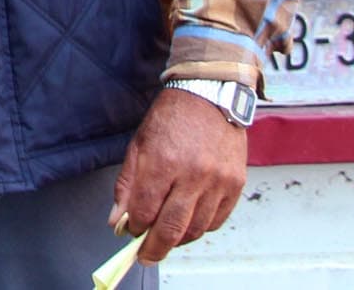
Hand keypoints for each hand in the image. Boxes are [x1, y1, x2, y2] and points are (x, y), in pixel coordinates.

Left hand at [107, 86, 246, 264]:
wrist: (210, 95)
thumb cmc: (171, 118)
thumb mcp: (139, 144)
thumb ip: (127, 183)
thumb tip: (118, 219)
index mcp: (163, 162)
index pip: (145, 210)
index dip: (135, 228)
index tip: (130, 232)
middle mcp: (193, 175)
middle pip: (171, 228)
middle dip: (154, 248)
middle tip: (146, 256)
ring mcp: (217, 181)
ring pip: (196, 229)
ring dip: (178, 240)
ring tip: (166, 239)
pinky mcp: (235, 184)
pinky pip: (217, 220)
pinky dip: (201, 228)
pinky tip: (189, 223)